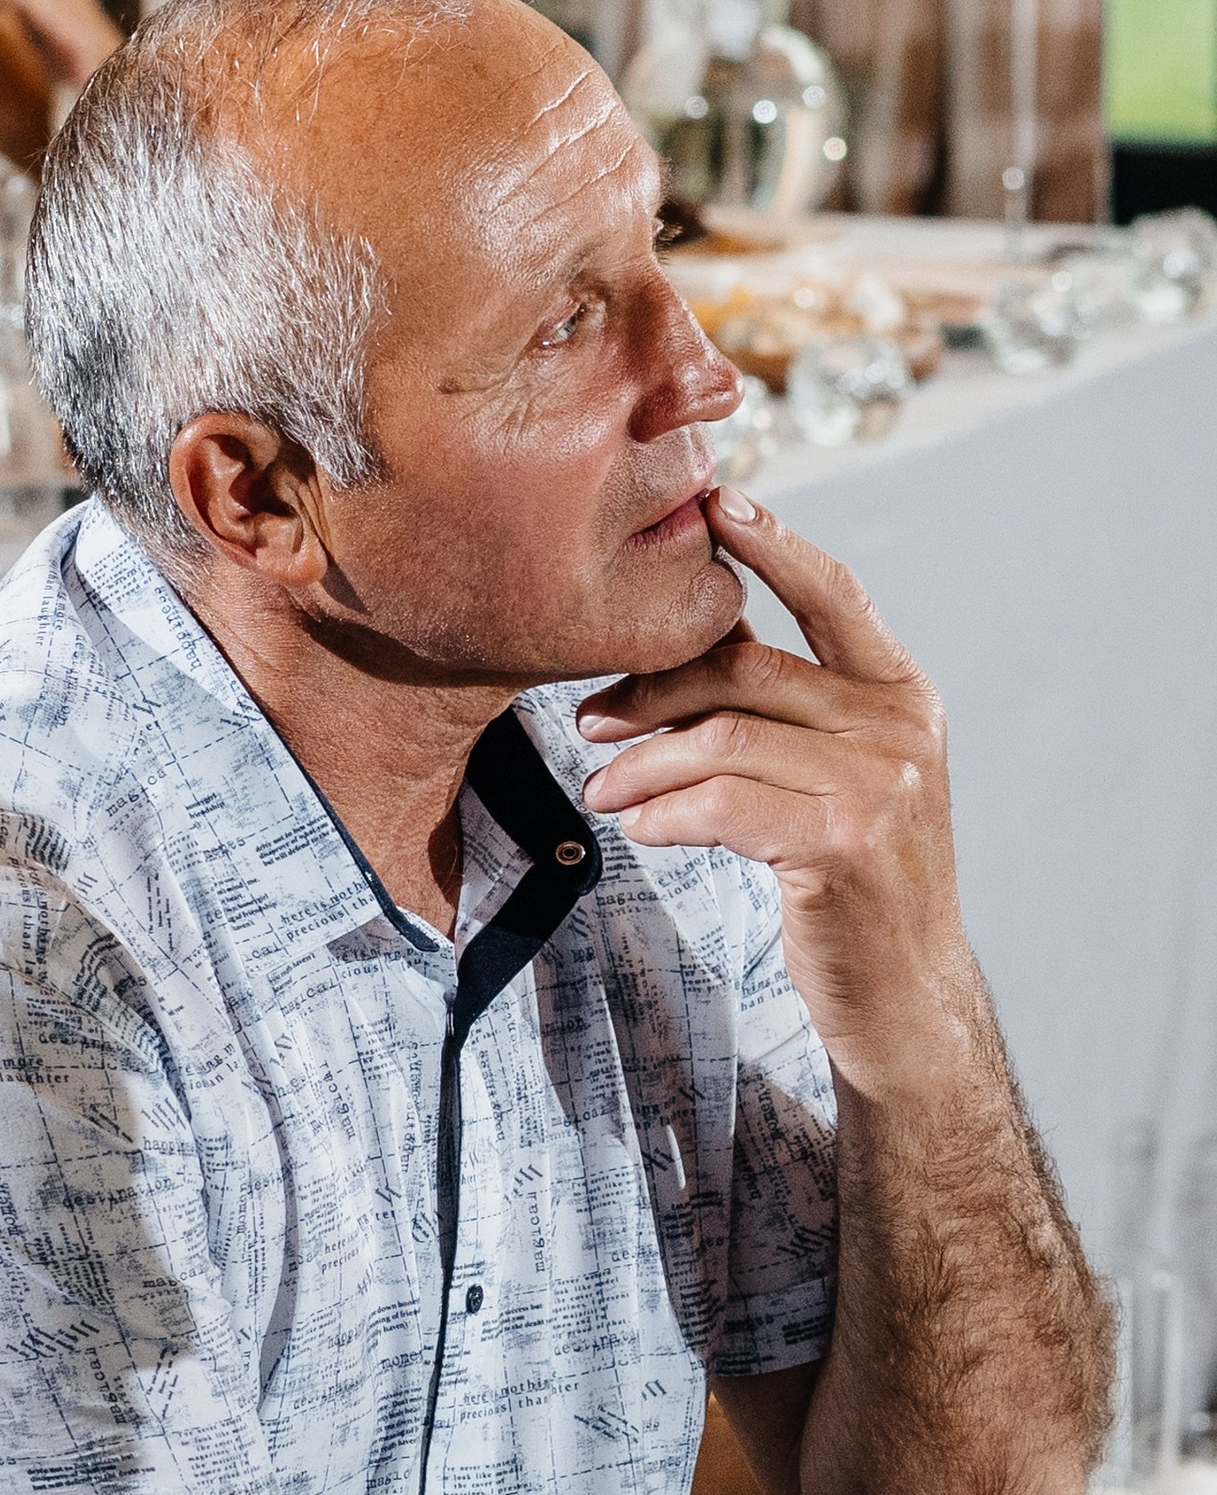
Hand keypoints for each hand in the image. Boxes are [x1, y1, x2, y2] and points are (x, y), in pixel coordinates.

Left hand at [574, 491, 968, 1090]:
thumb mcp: (840, 778)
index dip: (772, 541)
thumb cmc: (853, 883)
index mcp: (902, 694)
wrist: (905, 993)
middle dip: (652, 687)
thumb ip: (788, 712)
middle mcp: (900, 726)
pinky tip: (635, 826)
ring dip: (641, 764)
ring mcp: (879, 783)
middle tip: (590, 717)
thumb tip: (684, 649)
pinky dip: (664, 812)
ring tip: (598, 787)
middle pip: (746, 669)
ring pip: (722, 740)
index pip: (833, 593)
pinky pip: (723, 804)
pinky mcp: (844, 842)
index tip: (713, 501)